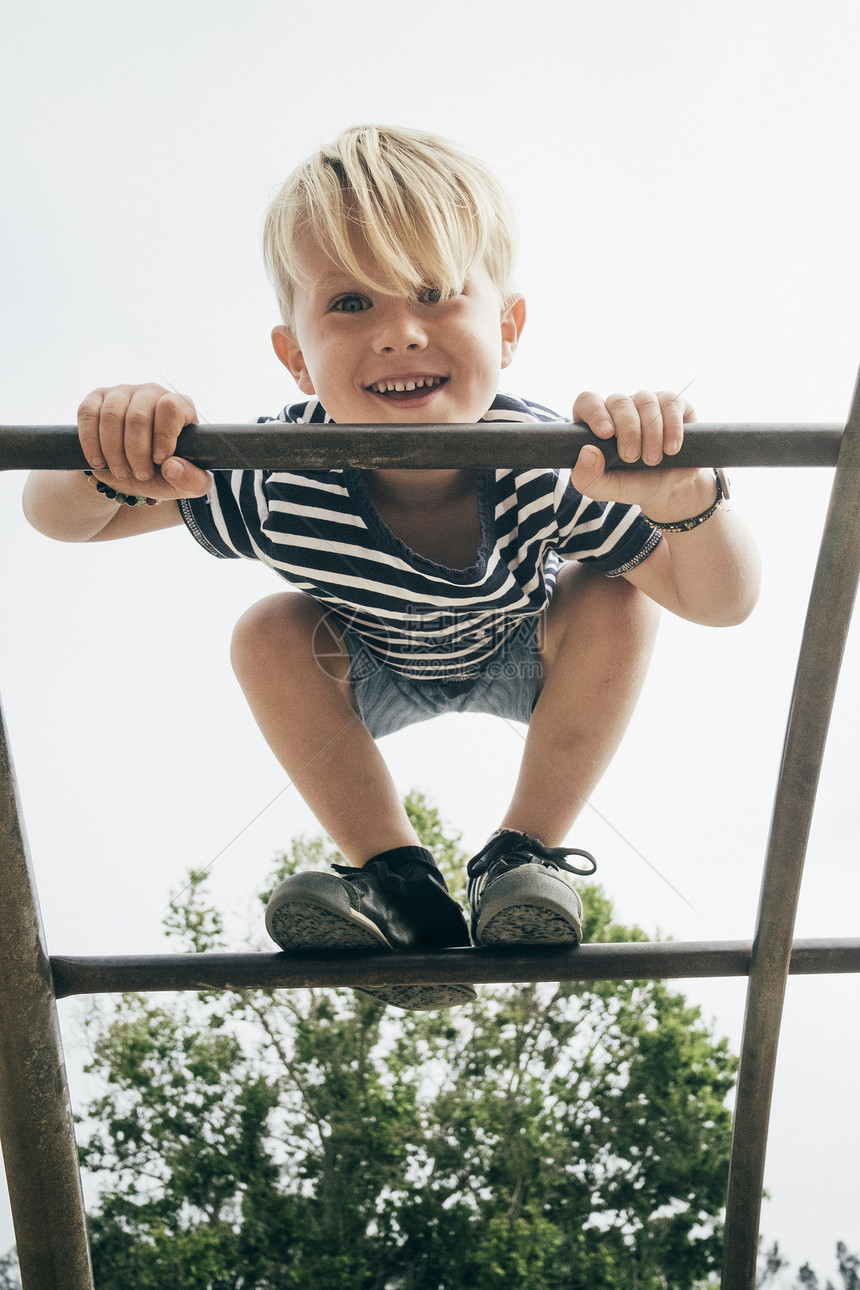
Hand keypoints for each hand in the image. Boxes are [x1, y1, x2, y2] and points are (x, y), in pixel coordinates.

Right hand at [77, 383, 212, 499]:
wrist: (131, 474)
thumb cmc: (165, 475)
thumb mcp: (186, 485)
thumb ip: (193, 481)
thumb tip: (172, 466)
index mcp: (180, 406)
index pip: (171, 407)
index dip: (163, 436)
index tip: (159, 460)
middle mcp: (152, 393)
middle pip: (138, 416)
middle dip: (136, 453)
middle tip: (140, 474)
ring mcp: (123, 392)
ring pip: (111, 415)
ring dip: (113, 451)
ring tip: (121, 472)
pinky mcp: (96, 398)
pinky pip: (88, 413)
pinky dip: (91, 442)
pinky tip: (99, 461)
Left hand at [570, 389, 697, 511]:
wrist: (670, 489)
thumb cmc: (632, 483)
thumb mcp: (605, 489)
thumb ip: (586, 477)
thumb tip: (587, 452)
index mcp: (597, 423)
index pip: (587, 401)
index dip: (595, 413)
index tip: (606, 434)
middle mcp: (620, 408)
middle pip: (619, 401)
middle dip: (628, 431)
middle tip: (632, 457)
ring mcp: (646, 402)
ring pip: (646, 402)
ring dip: (651, 433)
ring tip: (653, 459)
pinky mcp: (672, 404)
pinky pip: (671, 403)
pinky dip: (672, 428)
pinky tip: (671, 448)